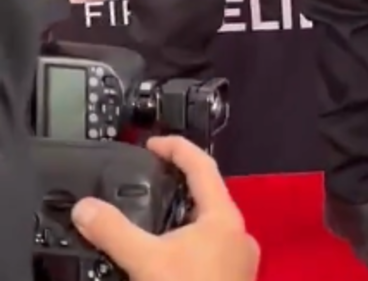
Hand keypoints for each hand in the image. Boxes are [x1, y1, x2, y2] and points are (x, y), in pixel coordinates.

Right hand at [71, 136, 259, 280]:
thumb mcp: (145, 262)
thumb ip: (115, 232)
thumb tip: (85, 208)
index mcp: (225, 218)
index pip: (202, 165)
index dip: (176, 148)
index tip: (152, 143)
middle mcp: (240, 235)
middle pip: (209, 196)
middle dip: (180, 186)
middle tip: (151, 179)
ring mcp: (242, 263)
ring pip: (211, 228)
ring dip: (185, 220)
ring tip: (155, 220)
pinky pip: (212, 253)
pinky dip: (190, 247)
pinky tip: (170, 260)